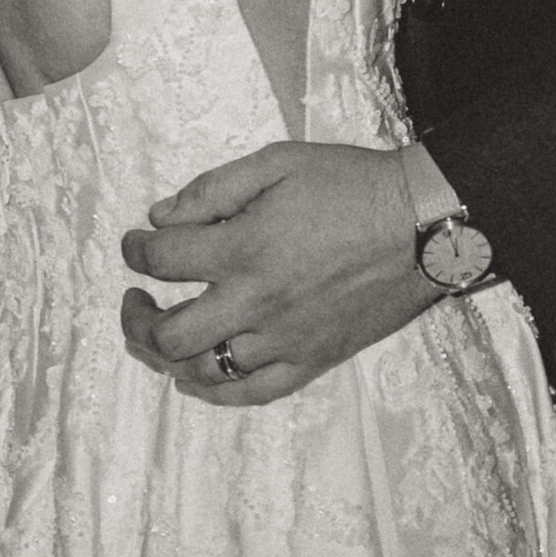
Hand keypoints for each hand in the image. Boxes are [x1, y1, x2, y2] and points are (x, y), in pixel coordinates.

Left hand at [120, 142, 432, 406]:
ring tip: (159, 336)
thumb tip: (161, 216)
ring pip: (203, 372)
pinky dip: (215, 392)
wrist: (420, 225)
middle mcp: (256, 302)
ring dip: (167, 357)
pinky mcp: (310, 361)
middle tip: (136, 299)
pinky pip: (251, 394)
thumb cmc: (351, 185)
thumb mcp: (278, 162)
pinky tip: (195, 378)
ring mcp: (283, 340)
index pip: (164, 259)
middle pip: (169, 333)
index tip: (135, 243)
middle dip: (137, 317)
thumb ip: (214, 188)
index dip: (137, 250)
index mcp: (245, 247)